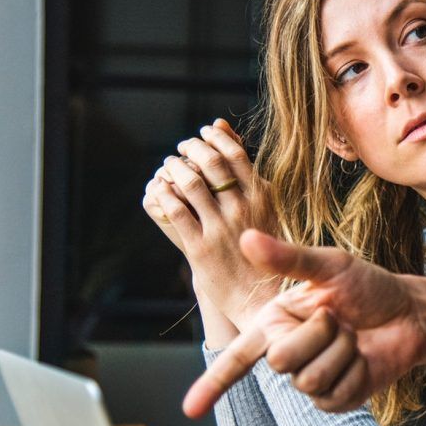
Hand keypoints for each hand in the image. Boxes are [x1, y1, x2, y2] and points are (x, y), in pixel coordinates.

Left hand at [142, 119, 277, 325]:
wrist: (261, 296)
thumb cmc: (264, 249)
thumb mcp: (265, 208)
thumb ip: (247, 173)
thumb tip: (225, 130)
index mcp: (263, 198)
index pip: (236, 154)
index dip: (215, 138)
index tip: (204, 132)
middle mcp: (243, 209)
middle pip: (211, 163)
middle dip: (192, 148)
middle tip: (183, 146)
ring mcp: (221, 228)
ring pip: (191, 184)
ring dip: (174, 168)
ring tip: (169, 165)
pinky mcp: (200, 248)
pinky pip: (176, 211)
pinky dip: (164, 194)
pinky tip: (160, 188)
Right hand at [182, 230, 425, 417]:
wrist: (410, 313)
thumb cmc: (369, 286)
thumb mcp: (331, 266)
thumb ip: (288, 258)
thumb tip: (245, 238)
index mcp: (275, 322)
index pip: (236, 357)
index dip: (212, 384)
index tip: (188, 410)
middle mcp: (287, 352)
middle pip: (281, 360)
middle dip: (318, 334)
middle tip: (339, 318)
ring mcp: (311, 379)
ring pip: (310, 379)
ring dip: (341, 351)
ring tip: (353, 336)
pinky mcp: (336, 399)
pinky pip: (335, 395)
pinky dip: (356, 372)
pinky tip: (364, 358)